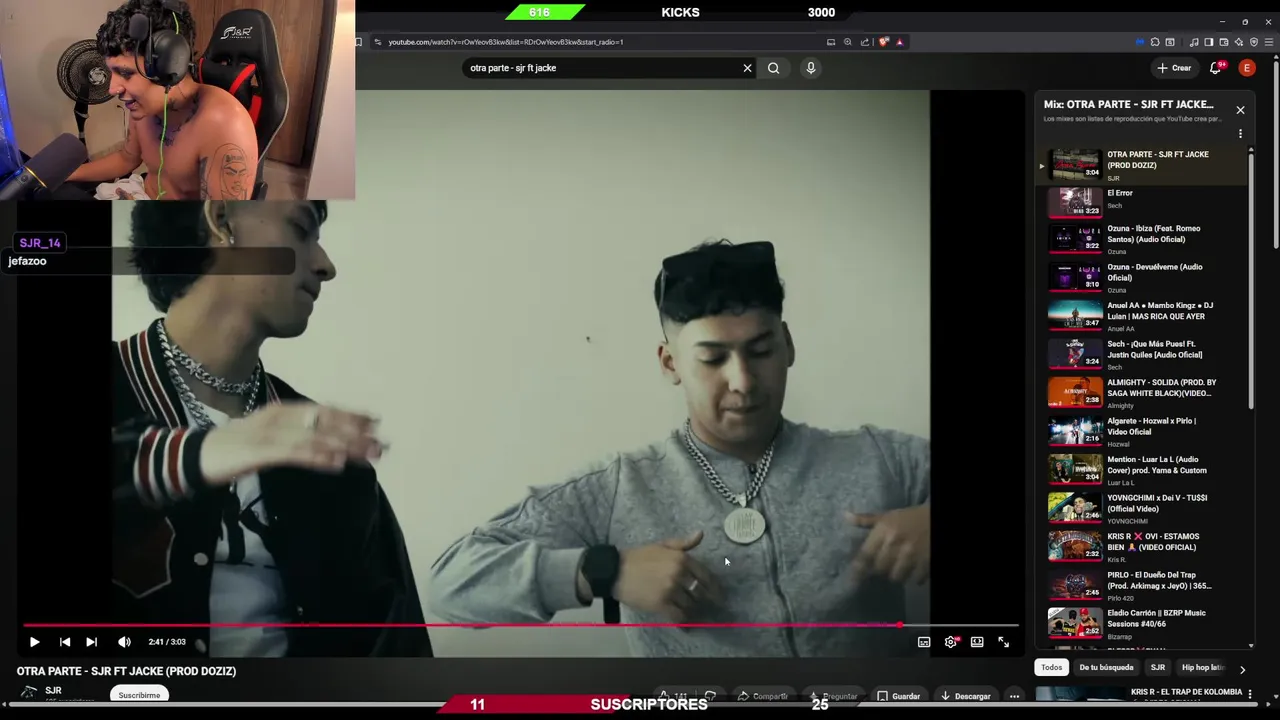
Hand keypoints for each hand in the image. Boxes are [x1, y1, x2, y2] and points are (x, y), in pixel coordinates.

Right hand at [198, 401, 383, 485]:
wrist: (196, 456)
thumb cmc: (234, 449)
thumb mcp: (269, 438)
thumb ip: (295, 437)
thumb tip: (327, 446)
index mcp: (283, 411)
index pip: (323, 410)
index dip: (351, 414)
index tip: (376, 421)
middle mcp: (280, 417)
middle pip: (325, 421)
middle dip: (357, 432)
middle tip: (383, 443)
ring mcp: (269, 433)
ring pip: (315, 437)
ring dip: (345, 447)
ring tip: (369, 456)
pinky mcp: (258, 451)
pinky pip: (293, 453)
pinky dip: (317, 457)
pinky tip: (336, 464)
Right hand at [613, 531, 721, 621]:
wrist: (615, 570)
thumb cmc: (639, 557)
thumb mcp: (662, 545)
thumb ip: (683, 543)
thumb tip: (701, 534)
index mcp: (682, 558)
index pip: (705, 576)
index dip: (714, 587)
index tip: (717, 595)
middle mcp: (679, 573)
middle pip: (700, 592)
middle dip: (702, 600)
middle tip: (704, 606)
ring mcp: (670, 589)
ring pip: (690, 605)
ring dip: (691, 610)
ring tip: (689, 613)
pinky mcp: (661, 604)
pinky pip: (678, 615)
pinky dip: (682, 621)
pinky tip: (683, 624)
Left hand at [847, 505, 929, 584]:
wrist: (936, 518)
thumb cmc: (910, 517)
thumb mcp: (888, 516)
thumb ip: (866, 520)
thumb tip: (845, 516)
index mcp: (884, 530)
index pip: (865, 554)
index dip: (857, 569)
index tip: (853, 580)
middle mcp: (895, 543)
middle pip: (879, 568)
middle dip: (880, 569)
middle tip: (884, 566)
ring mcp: (911, 555)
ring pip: (896, 577)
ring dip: (896, 575)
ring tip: (900, 568)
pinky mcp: (926, 563)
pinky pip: (915, 580)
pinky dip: (914, 578)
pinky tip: (914, 571)